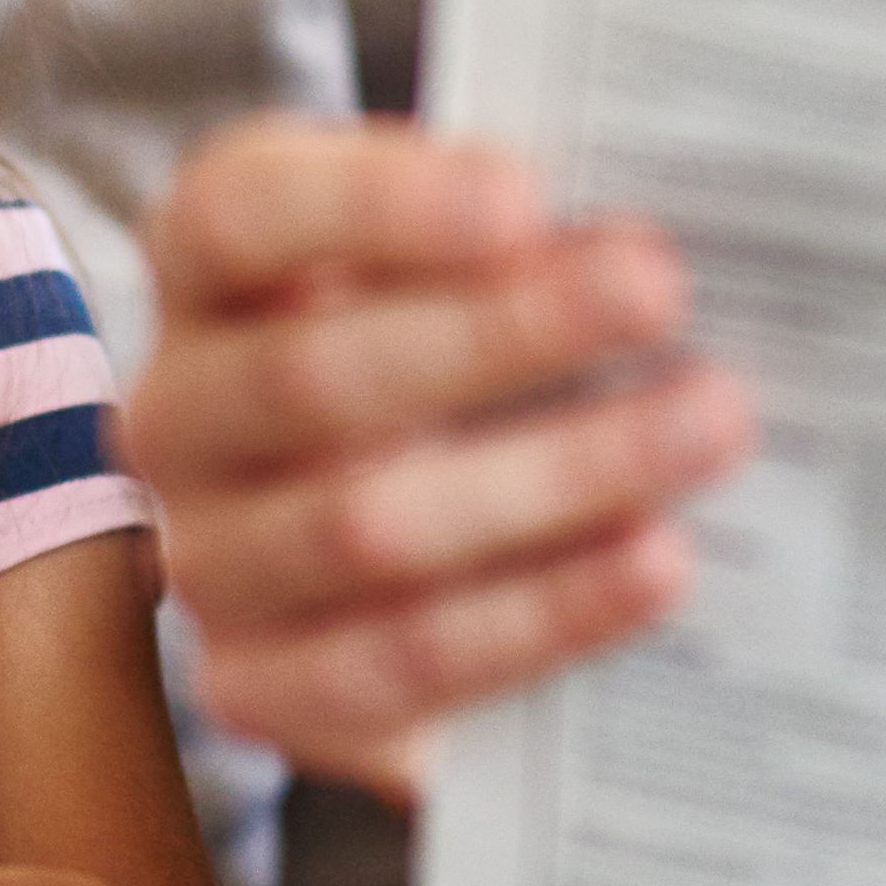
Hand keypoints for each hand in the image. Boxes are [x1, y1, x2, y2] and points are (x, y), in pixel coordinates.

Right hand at [116, 117, 756, 801]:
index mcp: (209, 269)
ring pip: (363, 526)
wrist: (430, 549)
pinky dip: (540, 613)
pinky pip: (394, 663)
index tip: (524, 198)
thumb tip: (669, 225)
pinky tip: (656, 564)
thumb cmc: (470, 352)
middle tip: (661, 293)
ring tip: (707, 427)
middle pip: (314, 375)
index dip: (373, 205)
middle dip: (504, 334)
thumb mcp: (479, 267)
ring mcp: (207, 559)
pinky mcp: (259, 688)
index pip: (240, 217)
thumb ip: (537, 235)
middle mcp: (179, 412)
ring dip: (553, 475)